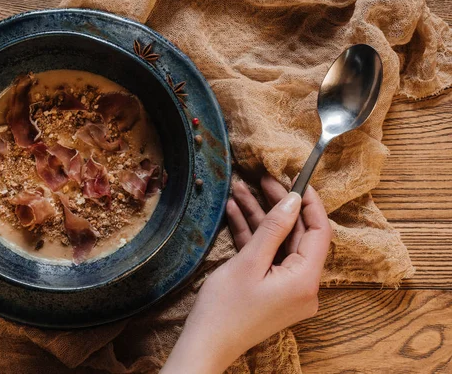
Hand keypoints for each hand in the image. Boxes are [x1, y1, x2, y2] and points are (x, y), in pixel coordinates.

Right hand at [162, 174, 331, 373]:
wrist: (205, 345)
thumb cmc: (224, 309)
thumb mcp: (248, 262)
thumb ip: (273, 228)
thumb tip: (293, 200)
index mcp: (306, 279)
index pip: (319, 231)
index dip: (309, 202)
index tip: (295, 178)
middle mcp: (304, 285)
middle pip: (297, 235)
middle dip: (277, 205)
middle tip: (261, 178)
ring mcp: (288, 288)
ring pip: (278, 243)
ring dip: (259, 217)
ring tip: (238, 190)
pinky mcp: (272, 289)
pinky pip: (268, 257)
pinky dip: (253, 237)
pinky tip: (234, 213)